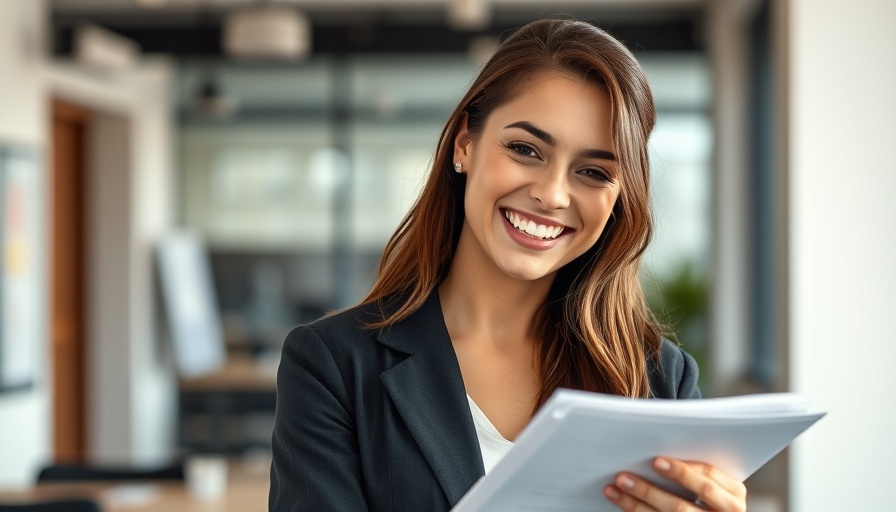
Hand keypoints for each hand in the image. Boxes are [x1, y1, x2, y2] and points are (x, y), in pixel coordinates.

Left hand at [603, 457, 746, 510]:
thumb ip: (698, 467)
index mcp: (733, 495)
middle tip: (624, 476)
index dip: (681, 471)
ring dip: (636, 505)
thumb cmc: (714, 493)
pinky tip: (622, 502)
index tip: (656, 461)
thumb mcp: (717, 480)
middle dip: (650, 491)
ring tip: (615, 489)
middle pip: (681, 506)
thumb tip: (656, 445)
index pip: (707, 480)